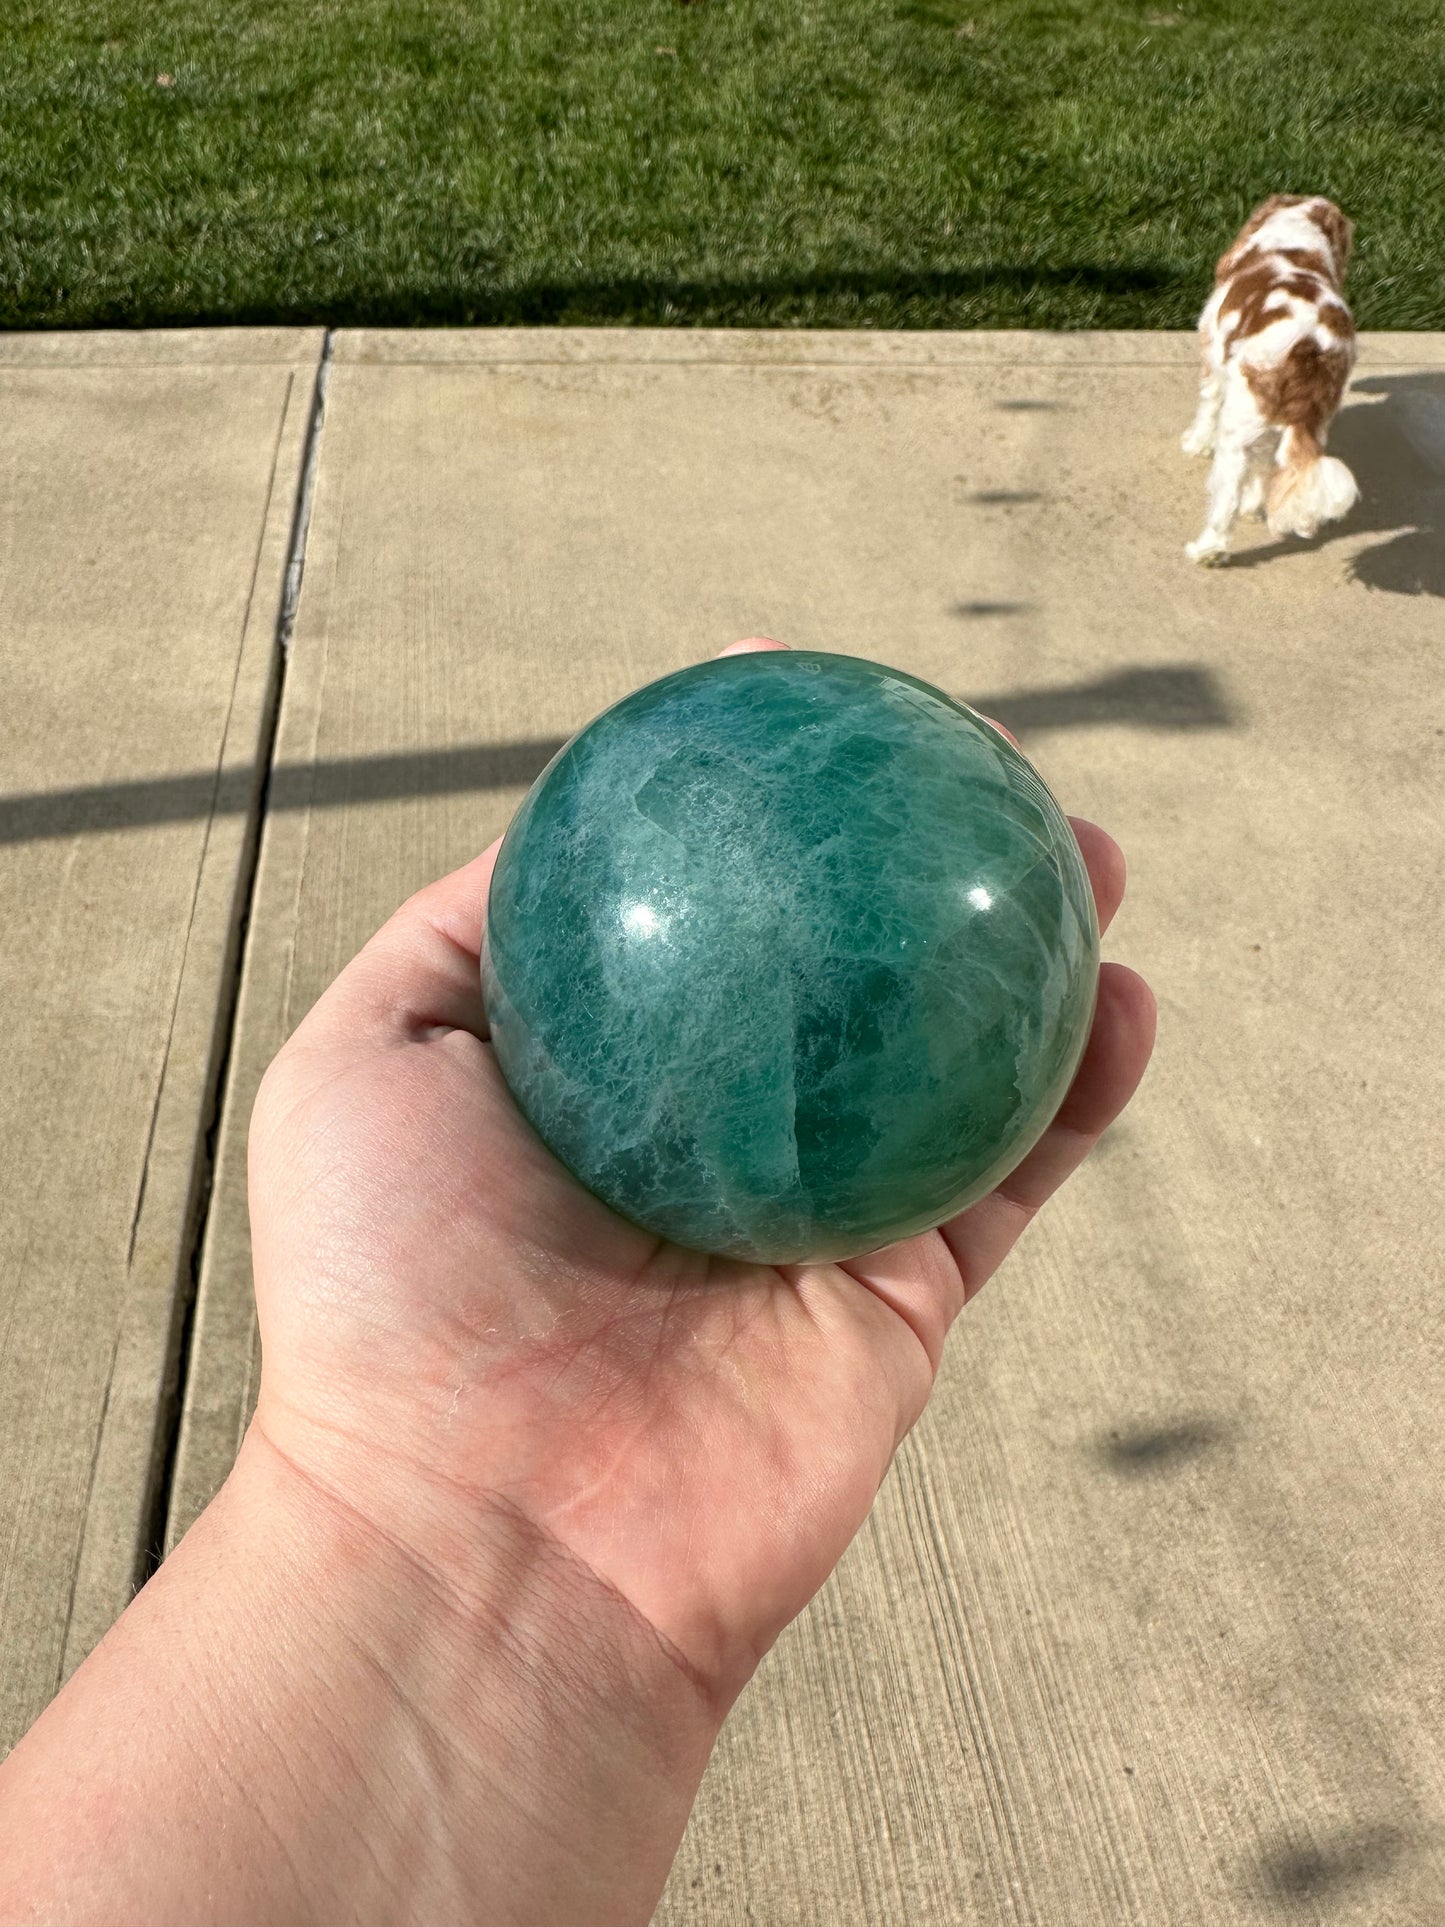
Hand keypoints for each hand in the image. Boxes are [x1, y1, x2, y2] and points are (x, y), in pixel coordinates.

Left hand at [248, 637, 1156, 1715]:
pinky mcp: (899, 1297)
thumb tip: (553, 838)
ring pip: (949, 1058)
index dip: (755, 813)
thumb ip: (458, 936)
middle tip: (979, 775)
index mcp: (604, 1075)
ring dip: (1028, 957)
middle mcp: (719, 1131)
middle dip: (917, 875)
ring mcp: (816, 1213)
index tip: (806, 702)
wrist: (486, 1535)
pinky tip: (1120, 999)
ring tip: (1082, 854)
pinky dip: (1077, 1088)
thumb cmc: (389, 1296)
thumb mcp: (362, 1058)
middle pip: (844, 973)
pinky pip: (1009, 1173)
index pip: (700, 913)